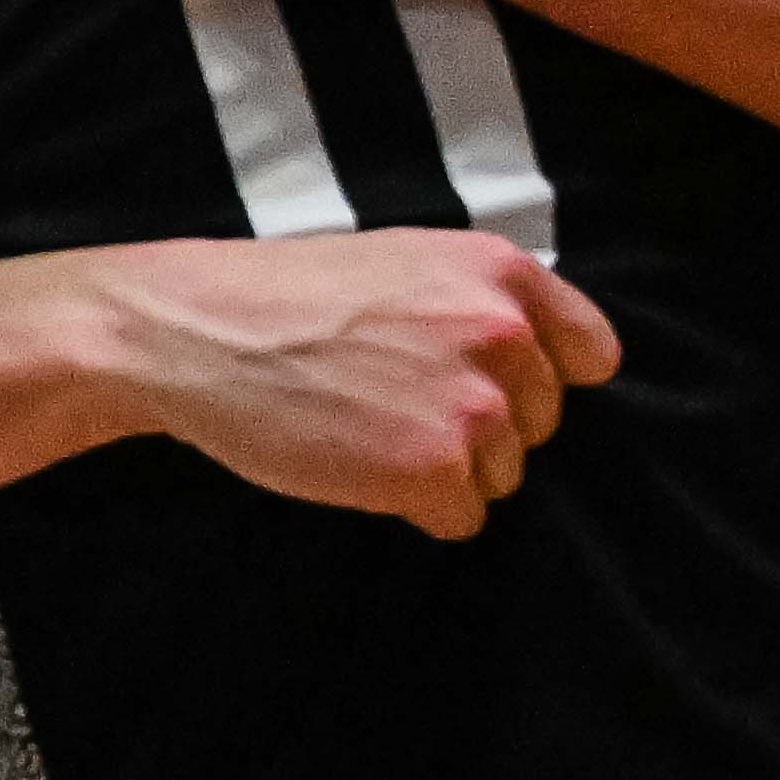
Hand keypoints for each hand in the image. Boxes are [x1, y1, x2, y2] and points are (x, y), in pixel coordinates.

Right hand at [92, 227, 618, 537]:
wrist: (190, 332)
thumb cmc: (279, 296)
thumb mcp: (398, 262)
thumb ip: (474, 302)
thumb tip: (529, 362)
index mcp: (498, 273)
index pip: (590, 352)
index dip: (539, 377)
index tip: (488, 382)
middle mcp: (502, 334)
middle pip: (541, 422)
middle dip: (480, 425)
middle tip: (390, 400)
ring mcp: (472, 406)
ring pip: (503, 473)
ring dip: (444, 468)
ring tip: (364, 427)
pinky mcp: (434, 471)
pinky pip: (462, 518)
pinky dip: (414, 508)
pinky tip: (355, 465)